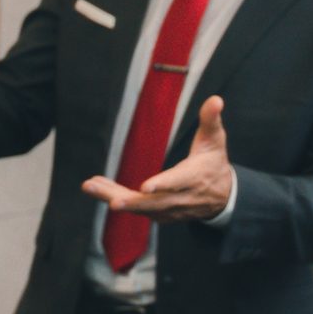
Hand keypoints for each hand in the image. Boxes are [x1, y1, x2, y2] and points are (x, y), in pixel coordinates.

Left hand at [82, 96, 233, 222]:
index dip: (162, 185)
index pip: (178, 181)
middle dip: (132, 202)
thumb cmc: (214, 162)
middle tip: (112, 202)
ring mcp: (170, 209)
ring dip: (114, 197)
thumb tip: (215, 99)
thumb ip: (211, 120)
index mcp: (194, 177)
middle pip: (155, 202)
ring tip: (90, 186)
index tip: (145, 188)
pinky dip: (117, 199)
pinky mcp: (161, 214)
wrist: (222, 196)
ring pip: (141, 207)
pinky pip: (137, 208)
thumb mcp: (215, 140)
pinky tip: (99, 188)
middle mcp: (181, 197)